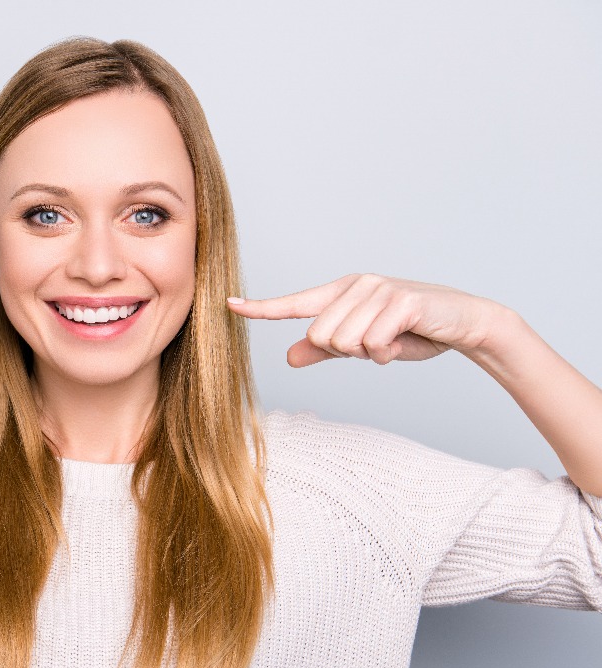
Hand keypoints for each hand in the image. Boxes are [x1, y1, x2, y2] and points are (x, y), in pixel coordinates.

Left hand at [228, 273, 503, 367]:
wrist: (464, 323)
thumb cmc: (412, 332)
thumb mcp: (364, 345)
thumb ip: (326, 351)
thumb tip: (289, 356)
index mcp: (342, 293)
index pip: (295, 302)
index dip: (262, 307)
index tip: (230, 304)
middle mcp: (356, 285)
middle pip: (320, 336)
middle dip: (346, 352)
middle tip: (375, 345)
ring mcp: (379, 290)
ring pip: (345, 342)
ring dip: (369, 354)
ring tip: (391, 341)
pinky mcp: (401, 301)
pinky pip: (373, 343)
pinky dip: (387, 353)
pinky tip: (403, 341)